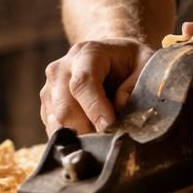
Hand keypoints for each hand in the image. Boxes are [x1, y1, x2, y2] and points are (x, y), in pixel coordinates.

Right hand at [40, 39, 155, 136]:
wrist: (109, 56)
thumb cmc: (130, 62)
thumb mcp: (145, 64)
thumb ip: (136, 85)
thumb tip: (119, 108)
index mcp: (87, 53)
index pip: (83, 83)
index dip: (95, 109)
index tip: (110, 127)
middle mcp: (62, 68)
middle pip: (65, 108)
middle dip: (88, 129)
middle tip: (110, 139)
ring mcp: (50, 87)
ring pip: (57, 122)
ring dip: (80, 136)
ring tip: (102, 136)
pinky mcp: (47, 105)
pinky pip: (54, 129)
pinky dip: (72, 138)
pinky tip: (90, 133)